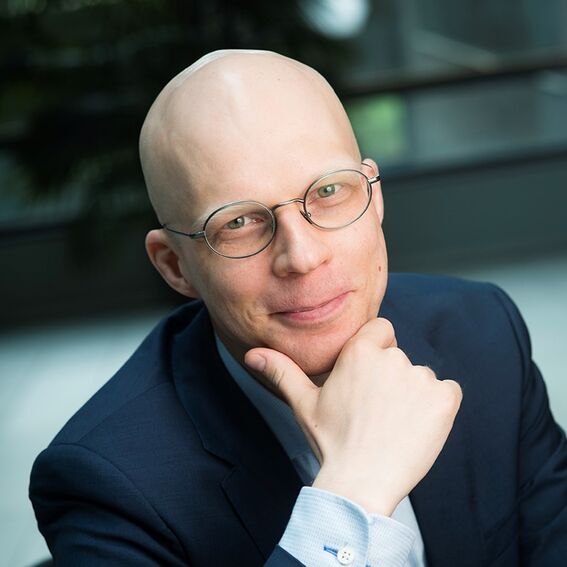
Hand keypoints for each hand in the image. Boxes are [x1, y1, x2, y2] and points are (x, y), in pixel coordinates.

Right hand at [244, 318, 461, 515]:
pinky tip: (417, 427)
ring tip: (393, 424)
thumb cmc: (331, 441)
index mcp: (359, 352)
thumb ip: (281, 371)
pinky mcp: (444, 399)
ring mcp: (420, 377)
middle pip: (399, 357)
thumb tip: (251, 354)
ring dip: (413, 395)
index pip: (381, 330)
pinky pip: (447, 392)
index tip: (368, 378)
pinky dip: (438, 407)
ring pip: (421, 377)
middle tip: (375, 411)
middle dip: (391, 379)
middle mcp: (392, 357)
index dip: (376, 350)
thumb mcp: (303, 403)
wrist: (361, 483)